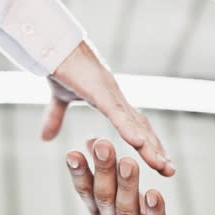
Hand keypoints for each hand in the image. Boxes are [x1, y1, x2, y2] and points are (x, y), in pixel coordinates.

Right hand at [42, 40, 174, 176]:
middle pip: (141, 127)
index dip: (146, 144)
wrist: (51, 44)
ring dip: (149, 146)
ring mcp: (109, 93)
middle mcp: (115, 97)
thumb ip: (56, 117)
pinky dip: (128, 128)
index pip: (133, 125)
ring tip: (162, 166)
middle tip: (169, 171)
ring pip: (134, 123)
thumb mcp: (58, 98)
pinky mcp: (98, 89)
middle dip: (155, 149)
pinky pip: (116, 112)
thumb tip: (45, 138)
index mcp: (109, 99)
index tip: (158, 163)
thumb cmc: (58, 64)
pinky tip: (139, 144)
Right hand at [65, 138, 189, 214]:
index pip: (85, 189)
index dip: (78, 173)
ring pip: (126, 209)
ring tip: (129, 162)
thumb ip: (103, 167)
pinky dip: (154, 211)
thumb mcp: (115, 190)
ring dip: (127, 185)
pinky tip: (154, 193)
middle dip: (103, 170)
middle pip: (104, 196)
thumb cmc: (131, 212)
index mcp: (98, 208)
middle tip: (104, 145)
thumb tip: (90, 138)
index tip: (72, 153)